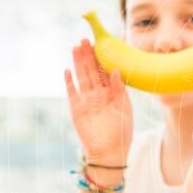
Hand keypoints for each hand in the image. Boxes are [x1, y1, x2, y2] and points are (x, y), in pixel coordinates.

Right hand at [64, 39, 132, 166]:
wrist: (110, 152)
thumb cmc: (122, 132)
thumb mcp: (125, 109)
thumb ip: (119, 90)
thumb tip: (115, 70)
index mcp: (111, 92)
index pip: (104, 71)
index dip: (101, 58)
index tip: (99, 44)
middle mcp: (97, 94)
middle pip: (91, 70)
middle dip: (88, 55)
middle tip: (84, 40)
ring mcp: (86, 100)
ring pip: (81, 77)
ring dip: (78, 63)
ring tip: (75, 48)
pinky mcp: (76, 109)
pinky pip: (71, 93)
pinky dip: (69, 82)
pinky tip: (67, 71)